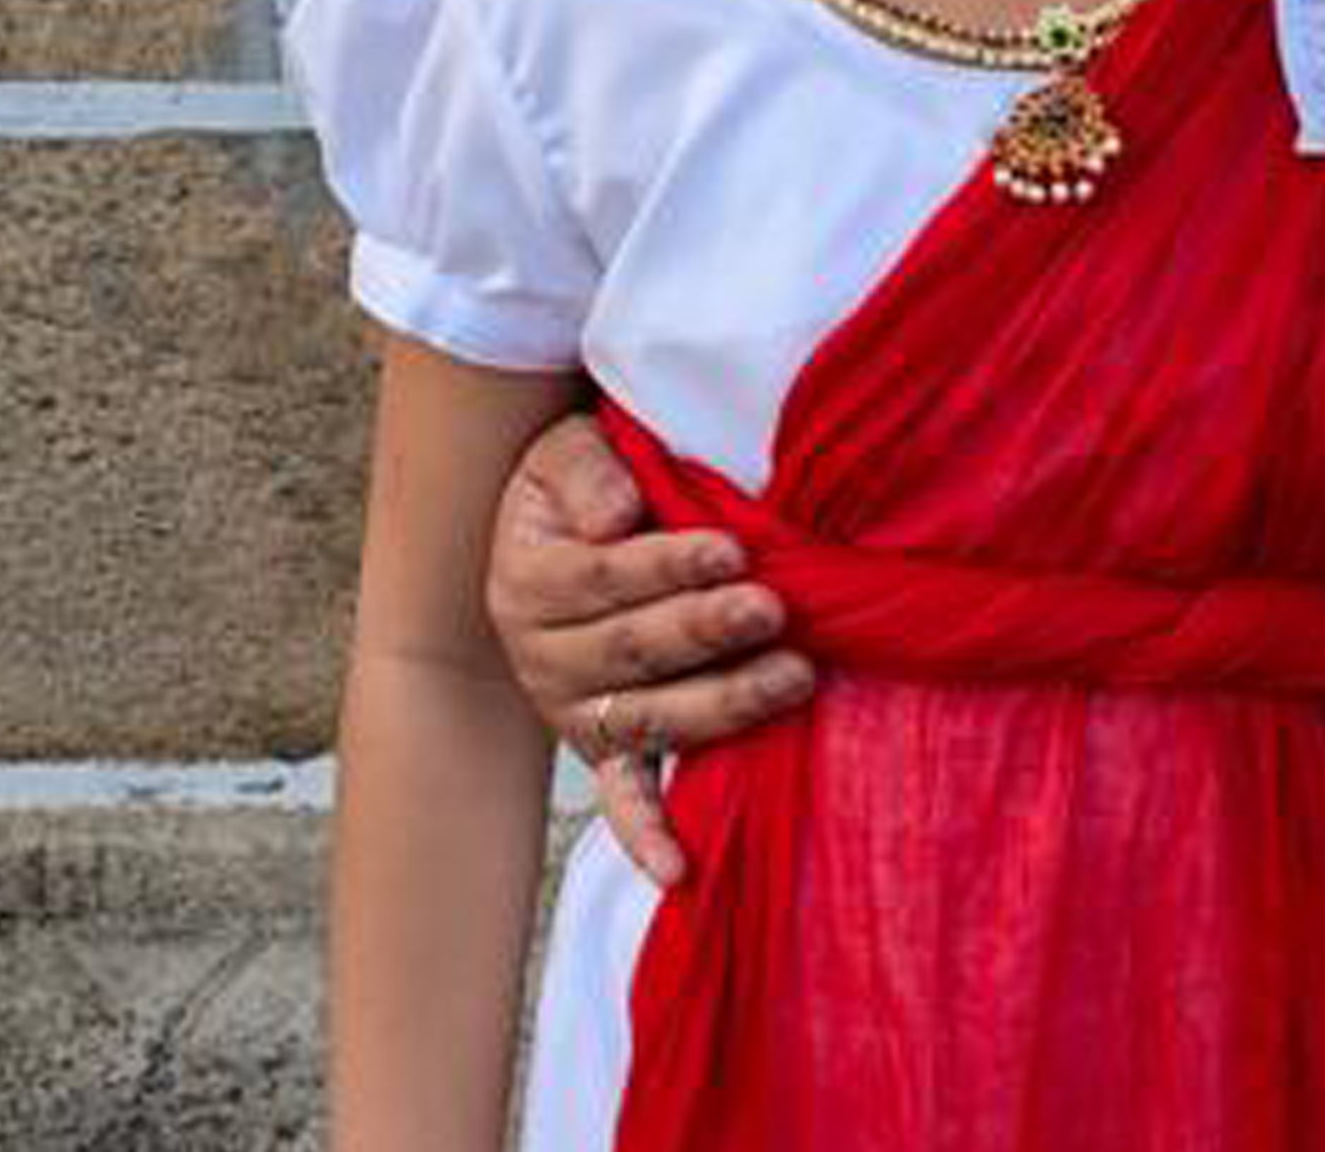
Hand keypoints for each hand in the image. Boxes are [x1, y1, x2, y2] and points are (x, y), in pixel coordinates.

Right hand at [484, 413, 814, 884]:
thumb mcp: (564, 454)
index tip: (734, 547)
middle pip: (633, 650)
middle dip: (706, 629)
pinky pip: (623, 798)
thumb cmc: (578, 489)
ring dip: (722, 703)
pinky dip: (647, 834)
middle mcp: (543, 657)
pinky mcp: (606, 748)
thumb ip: (587, 472)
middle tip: (774, 608)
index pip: (605, 576)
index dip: (668, 563)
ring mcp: (576, 712)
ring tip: (795, 676)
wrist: (546, 544)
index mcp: (529, 581)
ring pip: (649, 718)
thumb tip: (619, 514)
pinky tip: (682, 869)